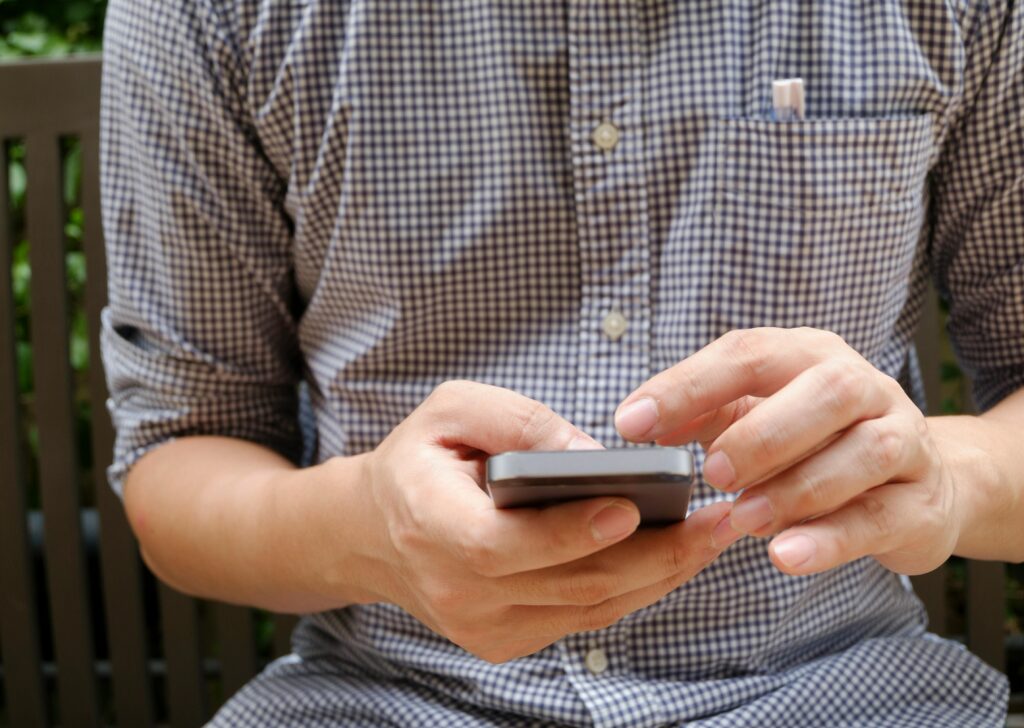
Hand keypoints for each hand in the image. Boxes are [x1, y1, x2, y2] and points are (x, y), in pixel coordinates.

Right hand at [353, 380, 740, 662]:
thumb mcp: (450, 410)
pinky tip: (672, 556)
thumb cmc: (420, 460)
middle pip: (564, 585)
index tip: (629, 508)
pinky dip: (632, 588)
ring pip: (587, 608)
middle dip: (650, 557)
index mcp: (428, 524)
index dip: (565, 533)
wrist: (377, 532)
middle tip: (714, 521)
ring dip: (657, 575)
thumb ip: (517, 422)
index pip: (500, 545)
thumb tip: (592, 455)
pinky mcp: (505, 640)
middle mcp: (455, 590)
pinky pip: (582, 618)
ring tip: (712, 535)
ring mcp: (481, 626)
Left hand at [614, 328, 957, 575]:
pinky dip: (830, 538)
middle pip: (826, 392)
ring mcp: (905, 441)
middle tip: (712, 474)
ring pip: (865, 453)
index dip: (687, 386)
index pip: (749, 354)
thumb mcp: (755, 417)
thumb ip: (703, 415)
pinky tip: (785, 554)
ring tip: (743, 518)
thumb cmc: (815, 443)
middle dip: (762, 433)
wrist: (918, 484)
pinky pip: (882, 517)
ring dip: (797, 487)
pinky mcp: (922, 503)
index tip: (631, 423)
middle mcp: (864, 387)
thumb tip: (640, 424)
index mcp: (810, 355)